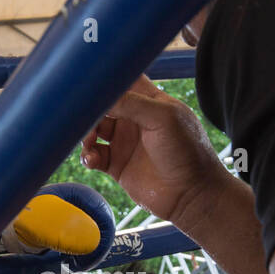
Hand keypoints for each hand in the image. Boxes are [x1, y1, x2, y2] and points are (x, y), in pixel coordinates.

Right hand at [81, 77, 227, 223]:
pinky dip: (87, 155)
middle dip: (90, 108)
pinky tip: (92, 159)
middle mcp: (135, 119)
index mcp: (150, 102)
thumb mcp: (163, 118)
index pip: (124, 81)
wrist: (191, 195)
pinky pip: (93, 155)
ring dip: (86, 132)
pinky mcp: (117, 164)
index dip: (106, 78)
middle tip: (83, 115)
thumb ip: (131, 103)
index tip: (88, 80)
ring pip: (93, 129)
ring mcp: (125, 142)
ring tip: (90, 141)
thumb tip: (98, 94)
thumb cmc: (187, 151)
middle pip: (103, 105)